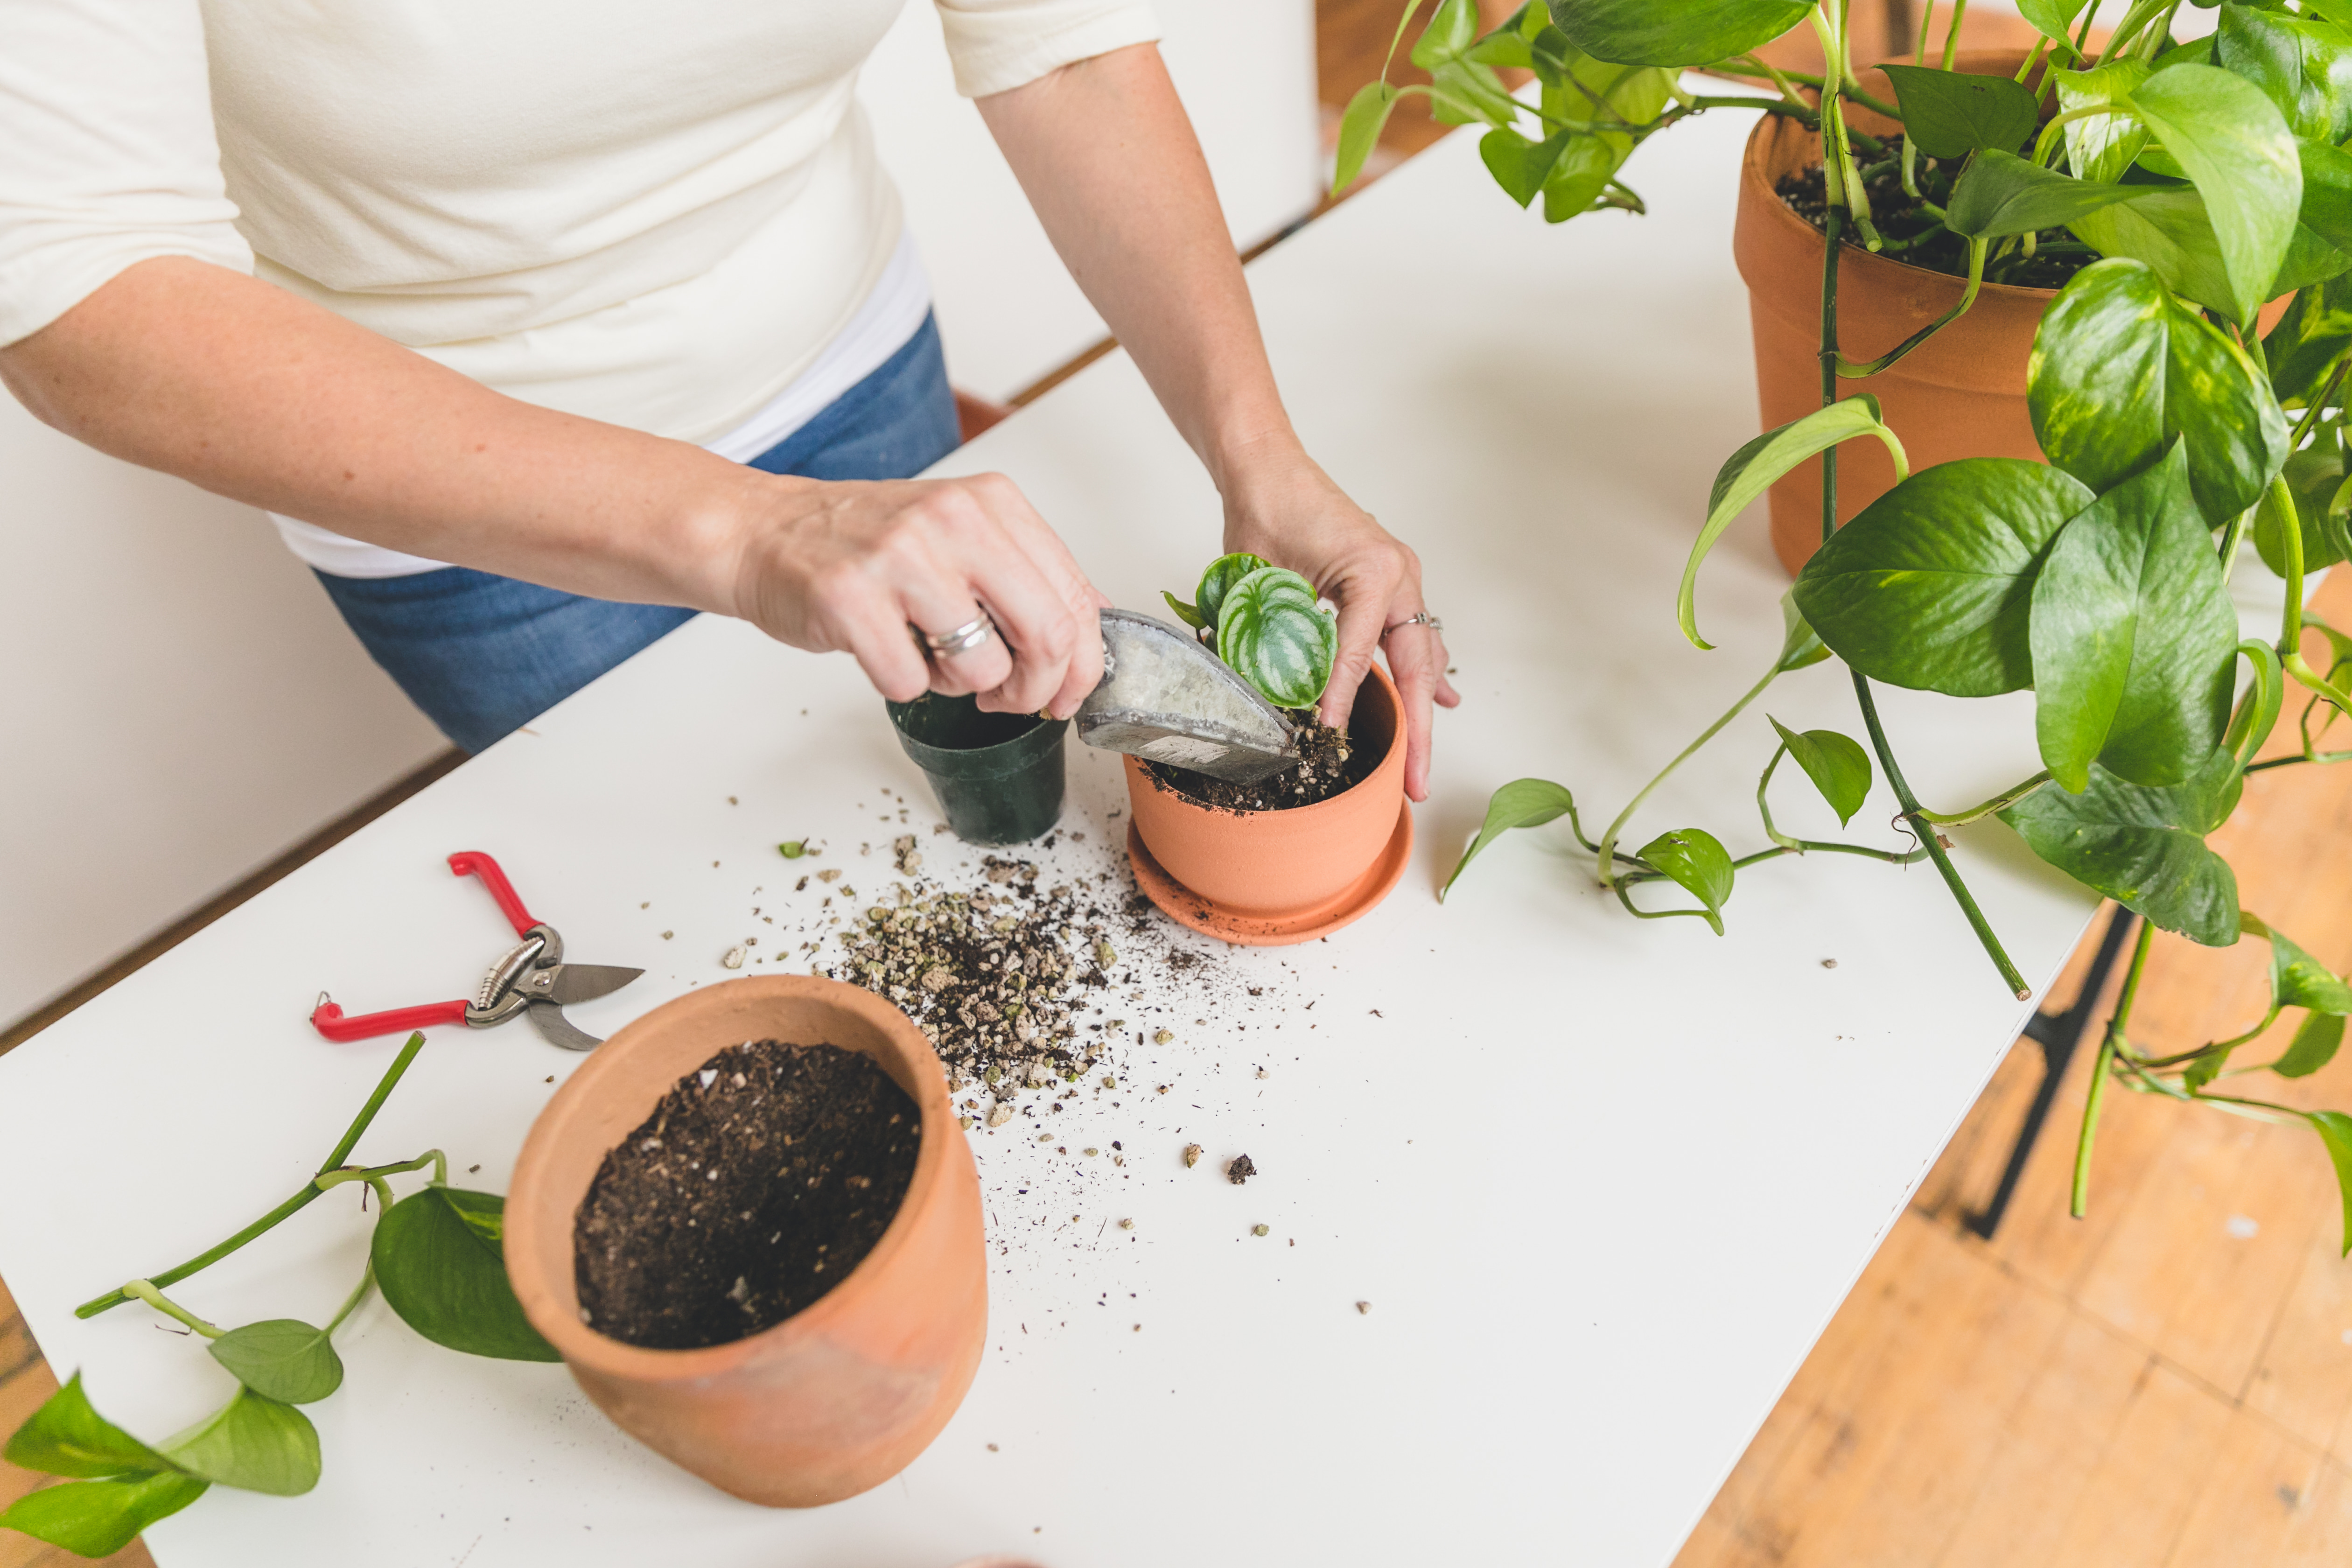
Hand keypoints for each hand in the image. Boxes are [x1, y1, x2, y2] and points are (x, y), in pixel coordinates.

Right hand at [724, 470, 1107, 717]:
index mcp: (993, 503)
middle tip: (1009, 698)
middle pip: (1047, 635)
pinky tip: (885, 651)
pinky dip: (903, 684)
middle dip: (1037, 689)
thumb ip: (1029, 577)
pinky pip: (911, 682)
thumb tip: (1095, 630)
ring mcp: (900, 556)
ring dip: (961, 686)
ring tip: (929, 655)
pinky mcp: (851, 598)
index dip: (1083, 666)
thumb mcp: (964, 536)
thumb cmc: (868, 545)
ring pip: (983, 668)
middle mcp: (952, 520)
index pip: (1076, 598)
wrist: (766, 531)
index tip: (1068, 695)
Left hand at [1219, 441, 1460, 800]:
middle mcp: (1400, 574)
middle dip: (1417, 731)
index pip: (1361, 653)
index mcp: (1374, 571)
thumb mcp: (1264, 580)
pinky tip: (1440, 701)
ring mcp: (1402, 577)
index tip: (1332, 738)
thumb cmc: (1264, 509)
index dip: (1345, 699)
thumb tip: (1280, 699)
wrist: (1268, 467)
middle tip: (1415, 783)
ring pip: (1423, 654)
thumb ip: (1278, 637)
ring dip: (1425, 708)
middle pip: (1416, 665)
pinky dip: (1425, 670)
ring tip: (1423, 761)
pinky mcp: (1391, 582)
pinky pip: (1415, 635)